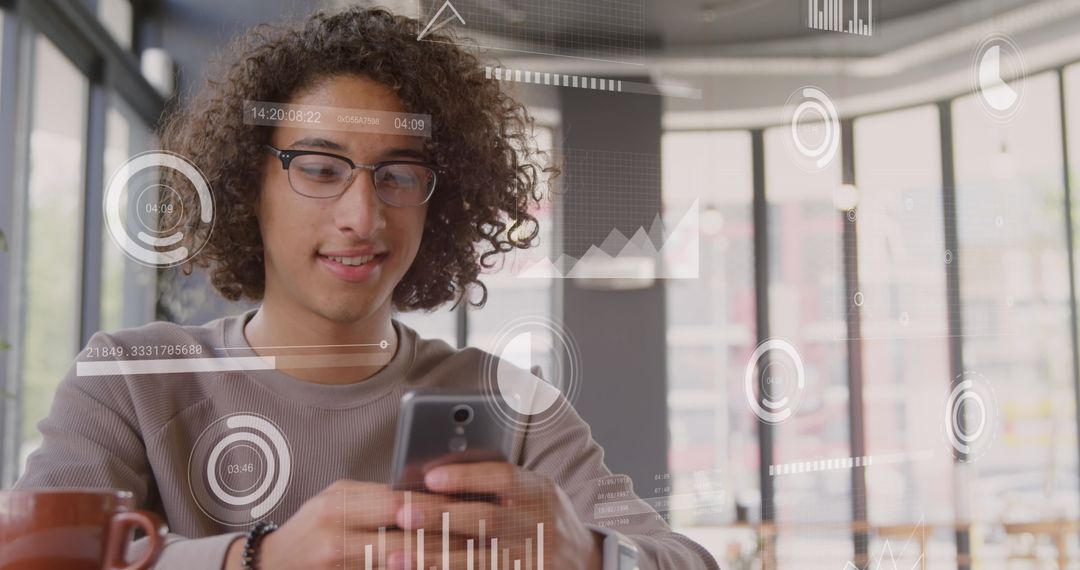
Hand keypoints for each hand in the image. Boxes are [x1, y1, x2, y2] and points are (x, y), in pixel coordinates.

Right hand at [224, 479, 464, 569]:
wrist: (269, 567)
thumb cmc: (311, 529)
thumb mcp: (337, 501)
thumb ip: (376, 497)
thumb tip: (426, 491)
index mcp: (340, 501)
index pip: (401, 501)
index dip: (439, 504)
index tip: (473, 504)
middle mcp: (337, 533)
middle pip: (406, 536)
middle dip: (448, 537)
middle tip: (485, 535)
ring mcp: (338, 562)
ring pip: (402, 562)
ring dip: (438, 559)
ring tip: (475, 556)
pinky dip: (414, 569)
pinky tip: (436, 566)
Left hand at [394, 462, 602, 569]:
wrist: (586, 564)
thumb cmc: (545, 520)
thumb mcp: (536, 494)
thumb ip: (499, 484)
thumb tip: (440, 474)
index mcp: (541, 493)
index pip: (505, 478)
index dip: (467, 476)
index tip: (430, 476)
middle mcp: (541, 525)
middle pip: (486, 520)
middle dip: (441, 517)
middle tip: (403, 512)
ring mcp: (534, 559)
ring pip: (478, 560)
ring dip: (433, 558)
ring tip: (395, 556)